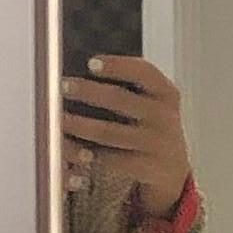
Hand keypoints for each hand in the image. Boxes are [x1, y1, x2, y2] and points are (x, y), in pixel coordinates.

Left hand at [63, 52, 192, 219]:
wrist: (172, 169)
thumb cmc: (152, 126)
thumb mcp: (154, 103)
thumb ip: (132, 86)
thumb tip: (86, 68)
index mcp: (167, 94)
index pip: (144, 72)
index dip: (117, 65)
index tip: (91, 63)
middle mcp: (164, 117)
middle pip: (119, 99)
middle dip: (87, 91)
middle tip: (63, 86)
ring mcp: (156, 144)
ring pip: (109, 132)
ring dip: (80, 125)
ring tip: (59, 118)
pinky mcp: (146, 167)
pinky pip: (111, 158)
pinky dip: (89, 152)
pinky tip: (73, 146)